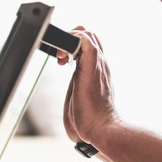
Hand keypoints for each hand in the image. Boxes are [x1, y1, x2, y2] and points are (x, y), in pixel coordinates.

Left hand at [59, 26, 120, 146]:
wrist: (101, 128)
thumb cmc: (90, 119)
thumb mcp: (81, 95)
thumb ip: (78, 84)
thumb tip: (72, 86)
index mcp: (98, 70)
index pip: (90, 45)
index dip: (74, 45)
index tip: (62, 60)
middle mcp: (100, 64)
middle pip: (89, 35)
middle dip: (70, 39)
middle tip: (60, 58)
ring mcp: (98, 64)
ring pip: (87, 33)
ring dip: (69, 40)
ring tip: (61, 59)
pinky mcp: (92, 66)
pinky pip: (84, 40)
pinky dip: (71, 40)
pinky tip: (63, 57)